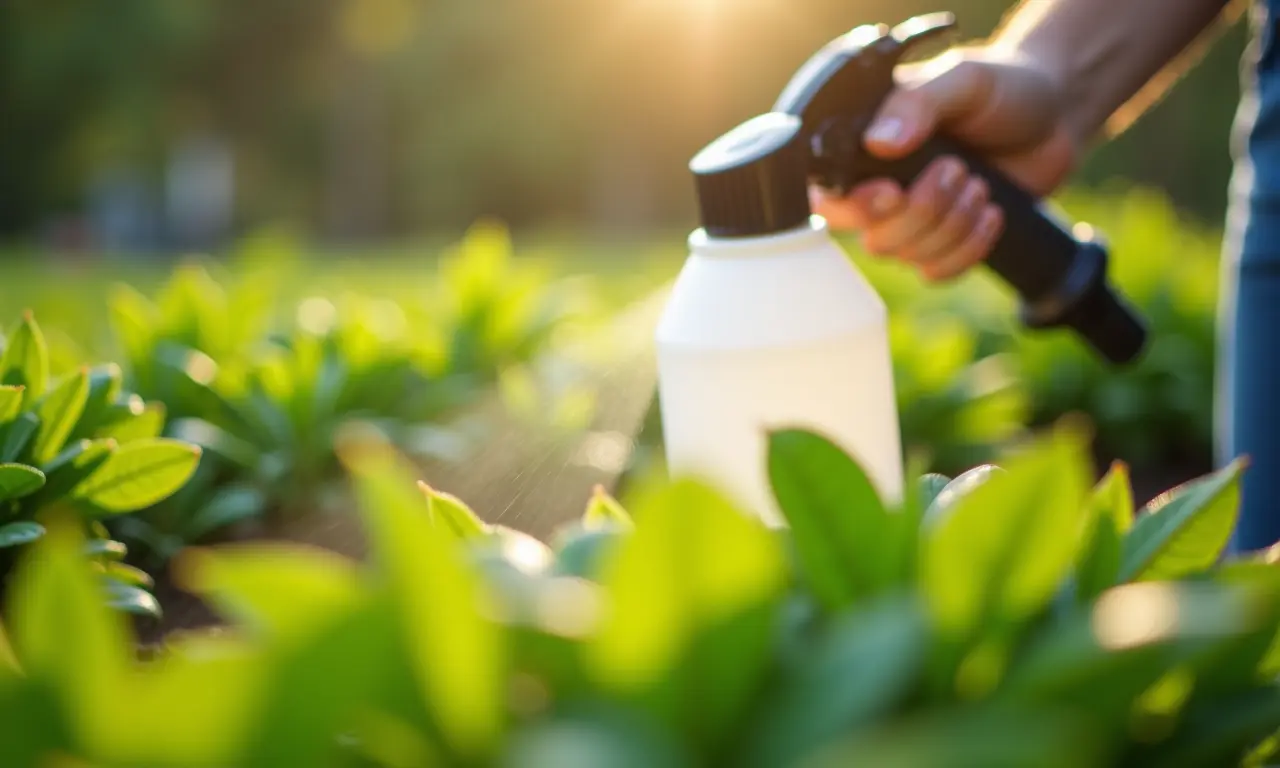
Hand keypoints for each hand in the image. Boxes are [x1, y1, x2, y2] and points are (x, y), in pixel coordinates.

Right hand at [811, 47, 1079, 280]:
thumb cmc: (1002, 89)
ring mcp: (911, 222)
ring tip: (981, 183)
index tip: (894, 192)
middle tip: (958, 168)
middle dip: (925, 210)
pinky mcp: (944, 245)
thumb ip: (917, 104)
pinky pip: (938, 272)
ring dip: (954, 224)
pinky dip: (970, 248)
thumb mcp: (962, 79)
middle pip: (873, 237)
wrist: (1054, 117)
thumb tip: (878, 143)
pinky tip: (992, 213)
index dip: (855, 208)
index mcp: (867, 148)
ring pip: (908, 256)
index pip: (829, 197)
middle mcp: (880, 189)